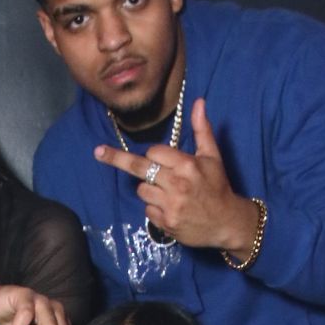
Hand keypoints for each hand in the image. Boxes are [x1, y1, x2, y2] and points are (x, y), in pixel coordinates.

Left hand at [93, 99, 259, 255]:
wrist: (226, 223)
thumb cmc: (218, 187)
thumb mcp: (212, 156)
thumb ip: (202, 129)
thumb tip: (198, 102)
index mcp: (187, 166)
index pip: (155, 152)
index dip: (155, 154)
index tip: (162, 159)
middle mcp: (176, 185)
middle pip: (139, 167)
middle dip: (116, 158)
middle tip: (97, 152)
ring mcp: (170, 205)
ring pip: (141, 190)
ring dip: (149, 189)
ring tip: (168, 193)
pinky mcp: (165, 223)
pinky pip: (147, 210)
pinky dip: (154, 208)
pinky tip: (171, 209)